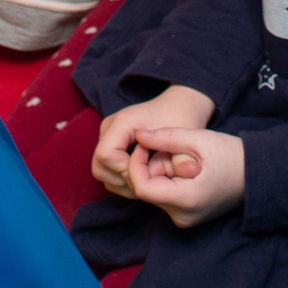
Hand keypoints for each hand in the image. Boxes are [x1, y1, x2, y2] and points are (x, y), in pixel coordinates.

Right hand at [93, 84, 213, 195]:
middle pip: (99, 167)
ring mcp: (106, 135)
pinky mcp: (110, 144)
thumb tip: (189, 172)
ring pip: (101, 172)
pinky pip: (106, 170)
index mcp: (122, 122)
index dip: (125, 171)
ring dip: (122, 183)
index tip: (149, 172)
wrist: (179, 105)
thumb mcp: (185, 138)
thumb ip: (184, 157)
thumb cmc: (180, 118)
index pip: (105, 156)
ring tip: (148, 180)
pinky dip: (122, 180)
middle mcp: (109, 127)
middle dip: (123, 180)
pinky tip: (144, 177)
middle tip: (149, 181)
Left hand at [123, 126, 245, 227]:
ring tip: (180, 156)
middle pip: (148, 191)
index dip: (135, 164)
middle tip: (167, 147)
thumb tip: (137, 135)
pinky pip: (167, 198)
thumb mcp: (198, 140)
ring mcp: (185, 220)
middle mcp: (183, 217)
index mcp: (186, 201)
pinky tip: (184, 168)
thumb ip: (165, 137)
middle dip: (150, 166)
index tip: (144, 145)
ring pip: (156, 194)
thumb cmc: (232, 155)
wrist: (258, 175)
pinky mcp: (188, 217)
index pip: (141, 188)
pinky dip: (168, 181)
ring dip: (160, 173)